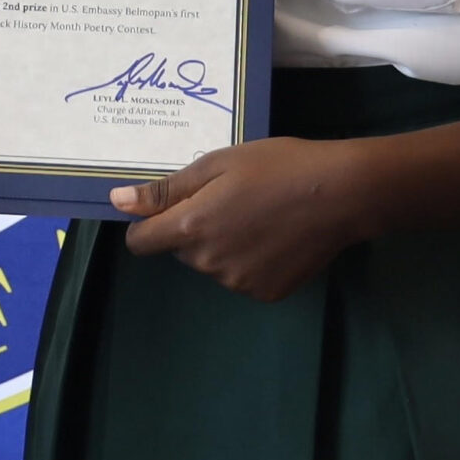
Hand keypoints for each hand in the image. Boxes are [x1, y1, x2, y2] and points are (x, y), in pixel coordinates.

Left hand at [110, 137, 377, 302]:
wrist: (340, 193)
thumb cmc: (277, 166)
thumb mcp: (218, 164)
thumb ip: (166, 189)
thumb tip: (118, 202)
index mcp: (191, 227)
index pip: (142, 242)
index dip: (148, 225)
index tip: (168, 208)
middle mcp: (208, 262)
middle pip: (181, 250)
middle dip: (194, 228)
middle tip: (232, 199)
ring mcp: (238, 283)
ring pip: (212, 263)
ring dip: (222, 245)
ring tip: (259, 216)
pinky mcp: (265, 294)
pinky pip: (242, 277)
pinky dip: (250, 261)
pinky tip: (276, 237)